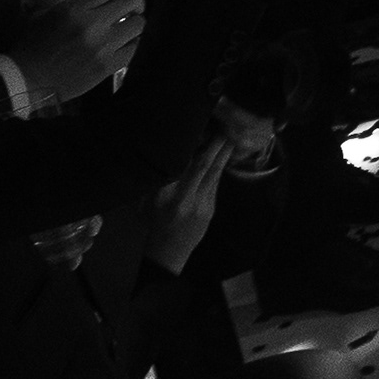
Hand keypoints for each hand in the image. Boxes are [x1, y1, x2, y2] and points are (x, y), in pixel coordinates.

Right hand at [10, 0, 149, 104]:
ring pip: (138, 25)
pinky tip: (125, 43)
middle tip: (133, 5)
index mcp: (74, 8)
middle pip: (132, 3)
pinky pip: (134, 49)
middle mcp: (91, 25)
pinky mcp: (107, 67)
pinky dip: (133, 43)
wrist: (26, 80)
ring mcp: (101, 47)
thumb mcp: (39, 13)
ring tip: (128, 25)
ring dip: (135, 22)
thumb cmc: (31, 45)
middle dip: (136, 1)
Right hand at [146, 135, 231, 275]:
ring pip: (213, 174)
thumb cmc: (154, 221)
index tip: (200, 133)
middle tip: (224, 128)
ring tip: (230, 136)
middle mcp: (183, 199)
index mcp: (163, 195)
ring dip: (223, 154)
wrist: (167, 250)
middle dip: (214, 146)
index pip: (181, 167)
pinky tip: (225, 155)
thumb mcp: (148, 199)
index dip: (193, 149)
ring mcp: (199, 205)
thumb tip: (170, 153)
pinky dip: (220, 168)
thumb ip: (160, 178)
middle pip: (202, 167)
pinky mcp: (210, 209)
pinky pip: (216, 184)